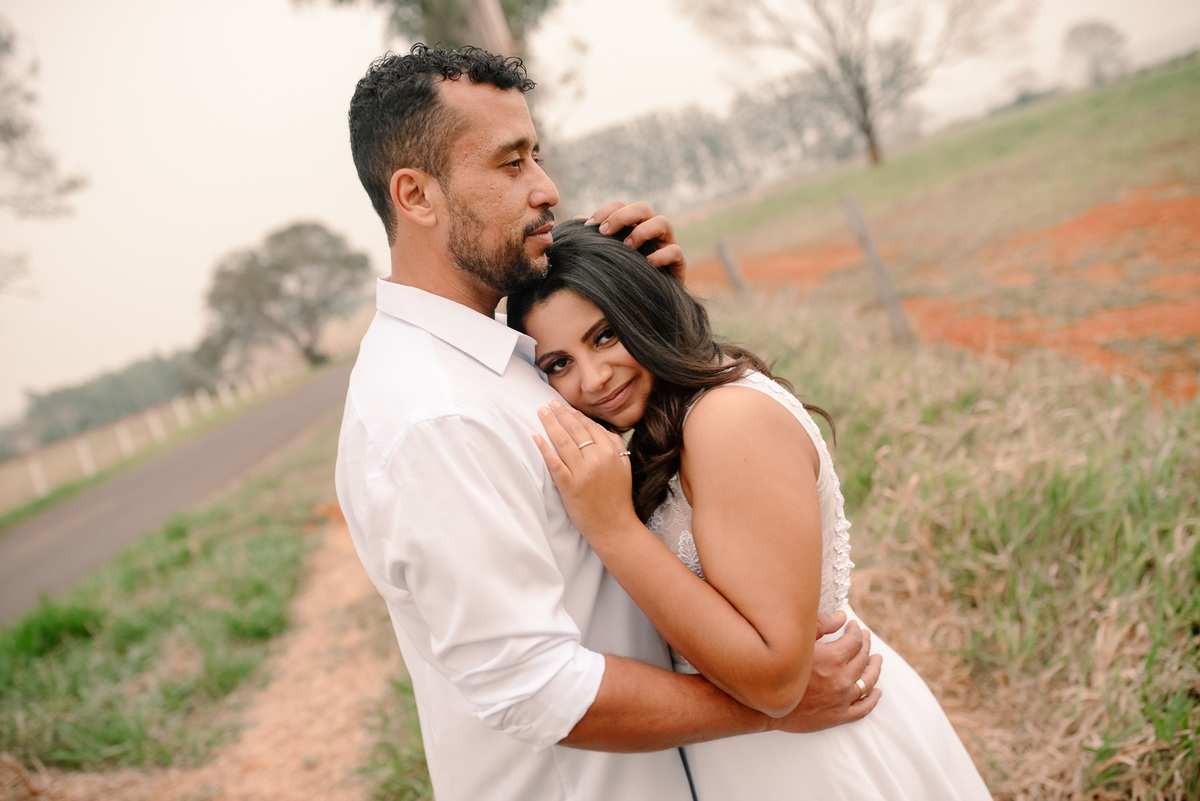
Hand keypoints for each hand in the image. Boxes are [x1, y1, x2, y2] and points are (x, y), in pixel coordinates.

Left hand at [533, 401, 638, 540]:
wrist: (614, 526)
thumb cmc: (619, 498)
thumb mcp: (624, 467)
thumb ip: (616, 446)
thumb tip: (602, 429)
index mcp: (610, 453)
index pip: (590, 427)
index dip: (576, 415)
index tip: (566, 407)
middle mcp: (596, 459)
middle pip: (574, 430)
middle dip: (560, 413)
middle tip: (550, 403)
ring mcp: (581, 472)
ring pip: (563, 441)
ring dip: (550, 424)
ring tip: (541, 412)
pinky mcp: (569, 486)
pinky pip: (554, 463)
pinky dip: (544, 448)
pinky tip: (536, 437)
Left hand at [584, 201, 686, 279]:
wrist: (647, 305)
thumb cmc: (625, 275)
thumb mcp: (608, 255)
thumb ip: (596, 239)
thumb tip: (576, 221)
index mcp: (633, 224)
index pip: (621, 206)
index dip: (605, 211)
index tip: (588, 227)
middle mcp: (652, 230)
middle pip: (642, 208)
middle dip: (622, 217)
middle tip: (605, 233)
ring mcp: (667, 244)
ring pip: (662, 223)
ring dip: (642, 232)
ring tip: (628, 248)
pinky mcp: (678, 262)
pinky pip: (674, 251)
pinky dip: (661, 256)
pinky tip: (647, 264)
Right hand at [771, 619, 881, 732]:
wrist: (762, 704)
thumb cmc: (777, 668)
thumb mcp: (797, 641)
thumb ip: (821, 625)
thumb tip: (842, 618)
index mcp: (833, 659)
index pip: (854, 641)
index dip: (855, 631)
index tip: (853, 625)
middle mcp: (841, 679)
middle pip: (863, 659)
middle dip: (866, 644)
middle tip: (865, 637)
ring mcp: (841, 699)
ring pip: (867, 683)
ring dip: (874, 669)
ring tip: (877, 660)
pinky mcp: (837, 716)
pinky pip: (862, 709)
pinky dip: (872, 700)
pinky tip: (877, 692)